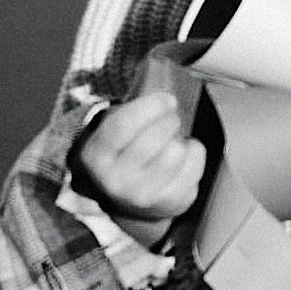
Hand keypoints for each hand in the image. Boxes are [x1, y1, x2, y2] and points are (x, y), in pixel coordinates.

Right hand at [73, 84, 206, 235]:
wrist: (130, 204)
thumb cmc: (123, 155)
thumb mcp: (110, 133)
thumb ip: (125, 113)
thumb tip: (158, 85)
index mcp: (96, 156)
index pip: (122, 126)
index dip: (149, 107)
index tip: (167, 99)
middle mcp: (116, 180)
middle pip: (153, 139)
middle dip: (168, 121)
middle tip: (172, 116)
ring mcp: (143, 195)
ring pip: (175, 153)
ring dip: (180, 139)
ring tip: (173, 138)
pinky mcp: (170, 203)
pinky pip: (193, 167)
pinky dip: (195, 153)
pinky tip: (185, 152)